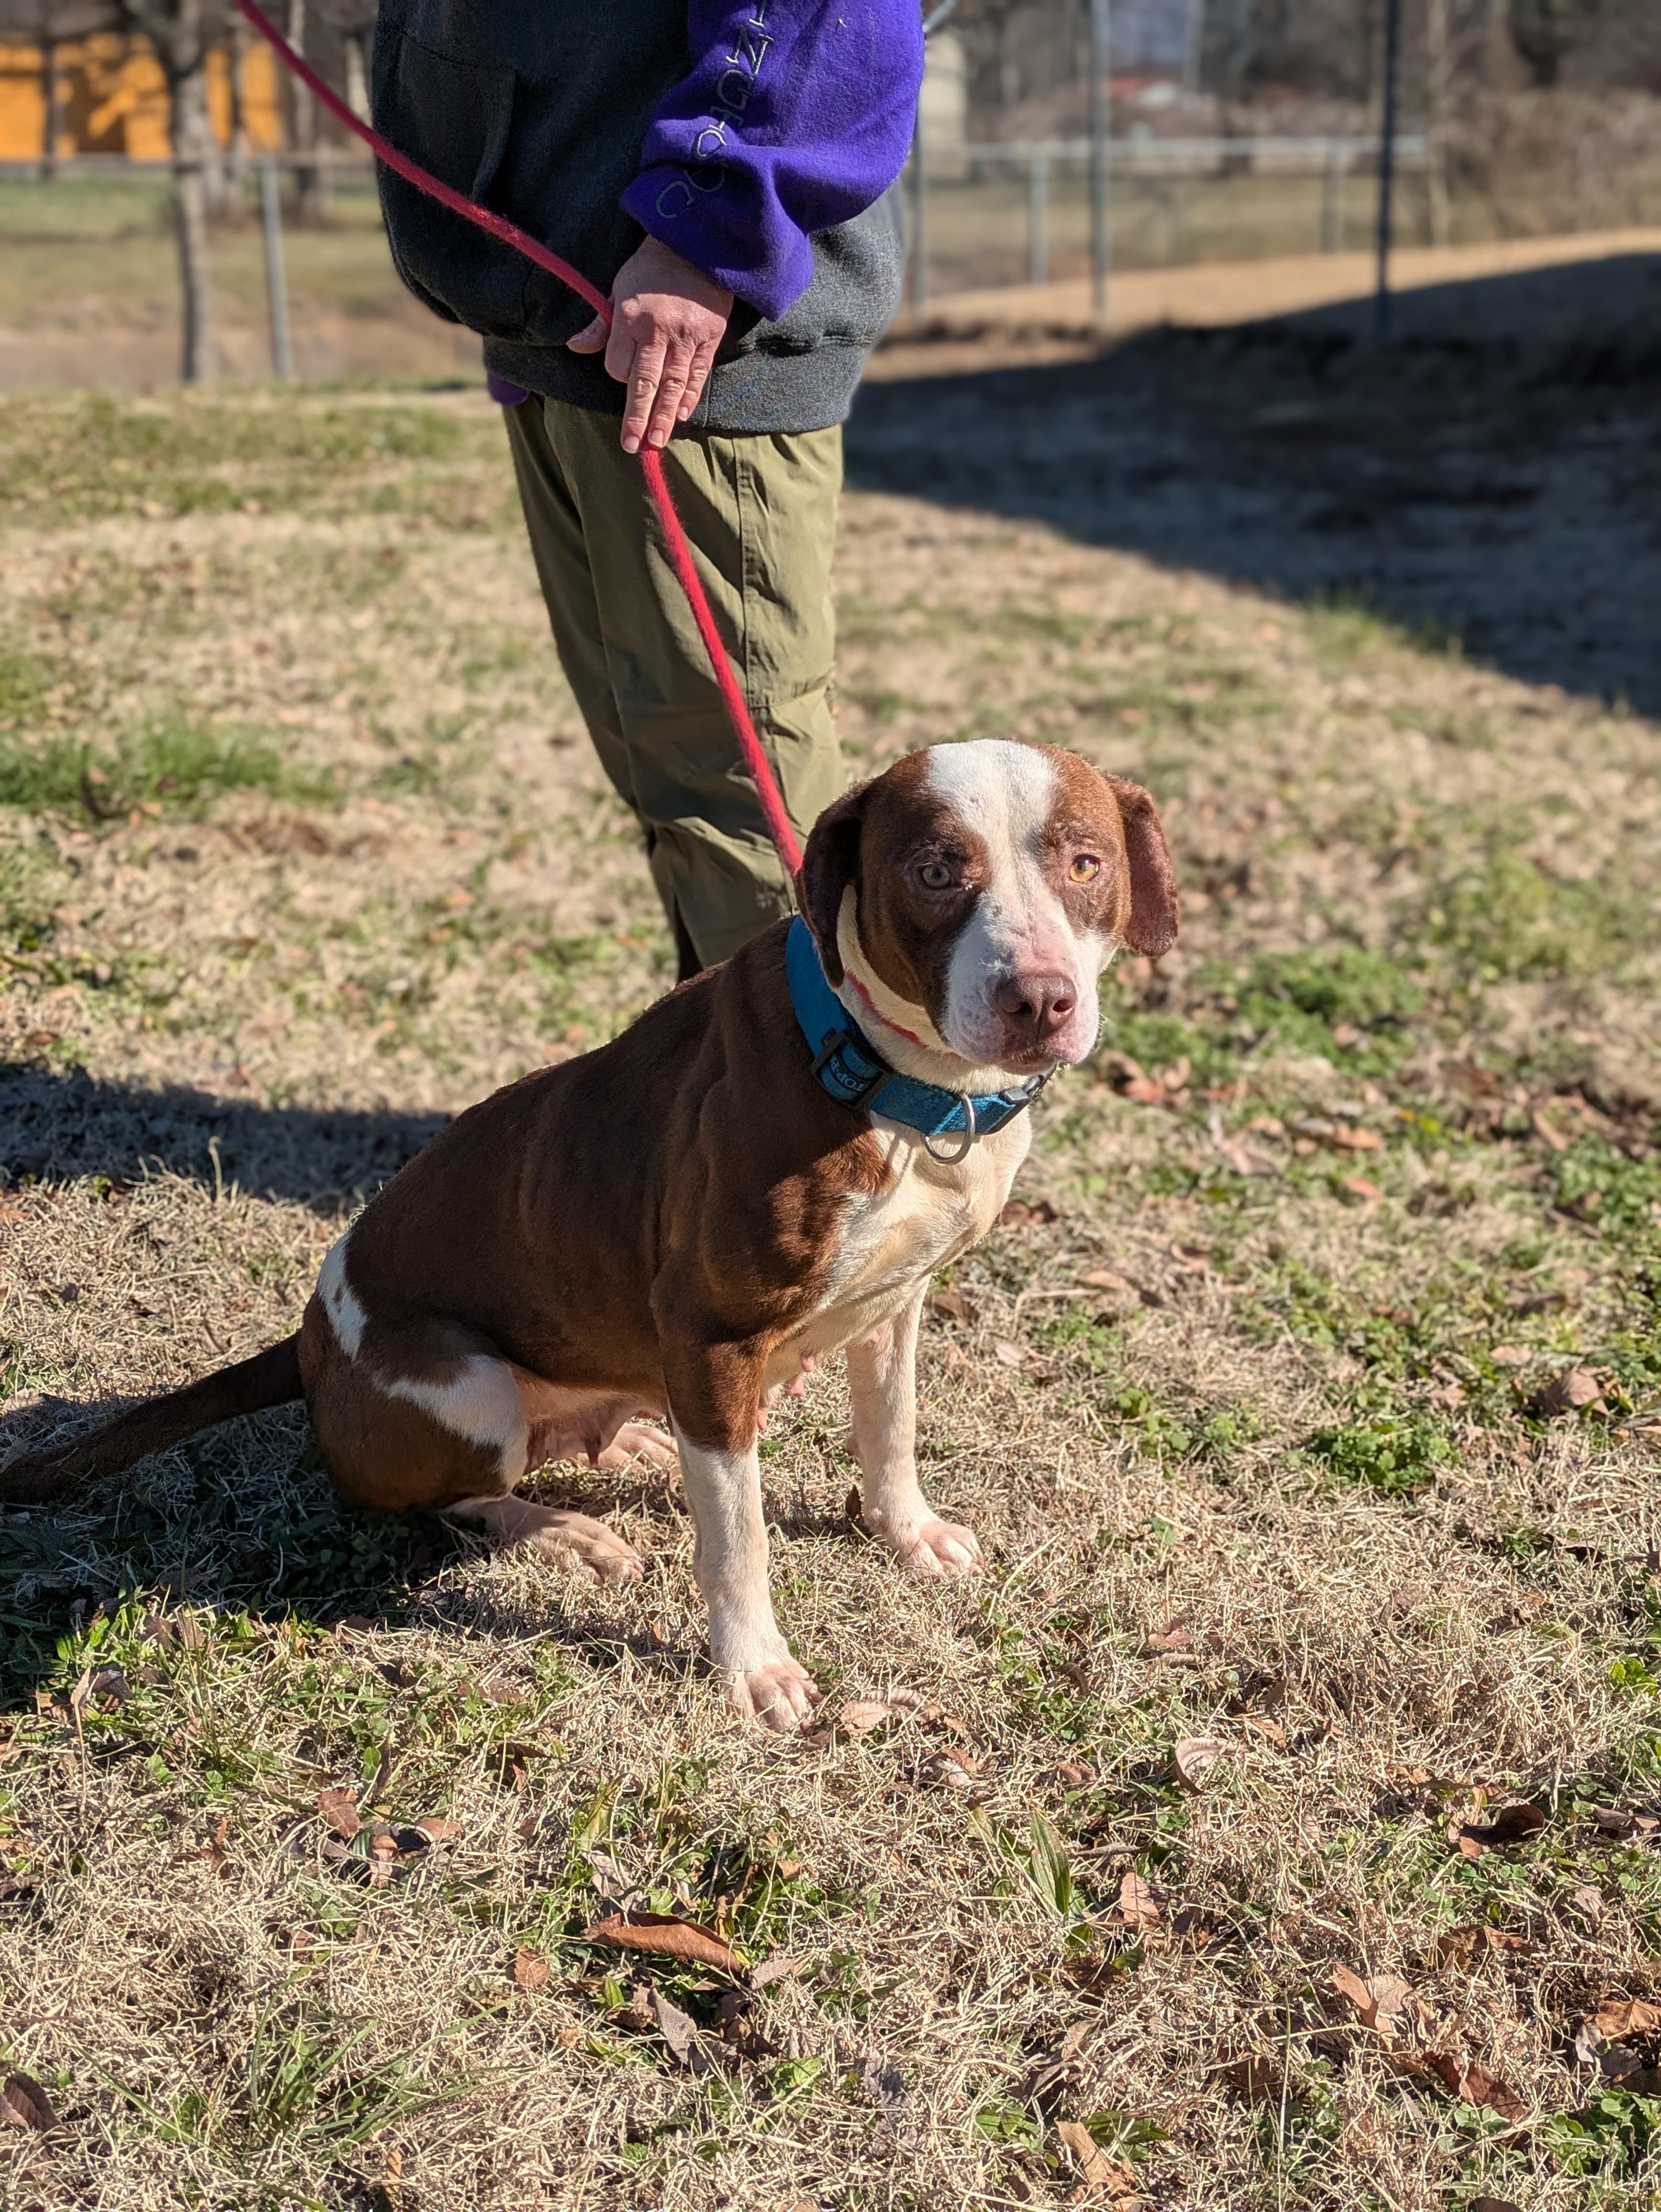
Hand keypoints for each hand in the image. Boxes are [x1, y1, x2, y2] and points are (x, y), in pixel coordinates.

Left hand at [567, 236, 732, 453]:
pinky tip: (683, 415)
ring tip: (657, 442)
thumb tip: (575, 347)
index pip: (619, 366)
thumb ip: (601, 324)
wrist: (695, 248)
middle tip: (633, 446)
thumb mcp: (618, 290)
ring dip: (664, 417)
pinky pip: (698, 375)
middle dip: (637, 417)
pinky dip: (689, 397)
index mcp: (631, 318)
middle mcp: (658, 331)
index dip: (618, 376)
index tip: (622, 376)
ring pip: (672, 386)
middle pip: (645, 384)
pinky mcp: (709, 337)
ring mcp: (686, 336)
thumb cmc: (650, 271)